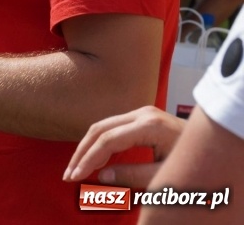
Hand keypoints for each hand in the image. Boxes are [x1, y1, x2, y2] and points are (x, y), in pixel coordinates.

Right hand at [63, 106, 185, 187]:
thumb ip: (132, 176)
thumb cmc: (196, 164)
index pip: (108, 140)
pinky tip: (92, 158)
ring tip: (76, 168)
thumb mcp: (166, 176)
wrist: (219, 148)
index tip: (75, 177)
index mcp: (149, 125)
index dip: (88, 159)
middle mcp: (143, 113)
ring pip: (102, 126)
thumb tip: (101, 176)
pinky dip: (98, 142)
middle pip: (99, 129)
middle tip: (68, 174)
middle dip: (81, 152)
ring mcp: (142, 112)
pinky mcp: (142, 117)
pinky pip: (112, 127)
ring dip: (87, 147)